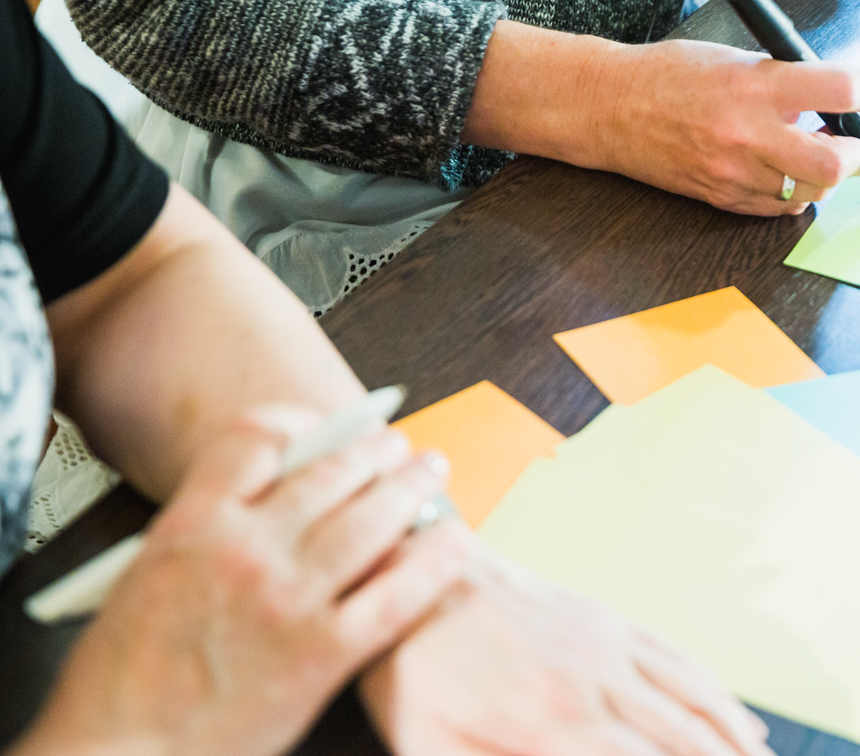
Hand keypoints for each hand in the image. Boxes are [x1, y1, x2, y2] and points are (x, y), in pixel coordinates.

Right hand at [13, 407, 466, 755]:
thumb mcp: (146, 576)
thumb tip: (266, 499)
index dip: (300, 423)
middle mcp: (248, 548)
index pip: (258, 438)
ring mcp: (291, 598)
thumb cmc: (120, 680)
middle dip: (373, 450)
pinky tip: (455, 542)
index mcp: (192, 523)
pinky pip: (400, 592)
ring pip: (374, 519)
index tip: (321, 427)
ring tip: (431, 474)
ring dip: (412, 488)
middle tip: (397, 447)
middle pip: (331, 471)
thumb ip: (205, 530)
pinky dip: (436, 561)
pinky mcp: (325, 652)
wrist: (116, 754)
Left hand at [360, 546, 774, 755]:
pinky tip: (739, 718)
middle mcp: (595, 677)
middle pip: (685, 739)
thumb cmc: (410, 672)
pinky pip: (677, 658)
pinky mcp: (605, 618)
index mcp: (552, 719)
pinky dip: (718, 694)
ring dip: (737, 740)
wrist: (411, 568)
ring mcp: (606, 641)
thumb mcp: (428, 747)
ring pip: (695, 698)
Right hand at [465, 23, 859, 215]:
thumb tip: (838, 93)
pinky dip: (793, 191)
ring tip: (815, 152)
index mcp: (756, 85)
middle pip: (835, 163)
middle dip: (858, 154)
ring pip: (810, 191)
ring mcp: (735, 173)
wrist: (611, 108)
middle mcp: (749, 134)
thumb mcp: (736, 56)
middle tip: (857, 142)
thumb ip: (788, 76)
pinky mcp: (723, 198)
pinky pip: (779, 208)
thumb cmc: (671, 74)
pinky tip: (785, 171)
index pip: (841, 90)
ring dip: (825, 174)